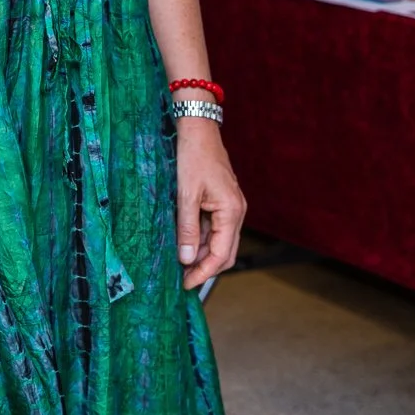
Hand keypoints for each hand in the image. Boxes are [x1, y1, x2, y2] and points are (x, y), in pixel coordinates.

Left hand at [175, 120, 244, 290]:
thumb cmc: (193, 157)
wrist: (198, 129)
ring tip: (178, 263)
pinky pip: (213, 228)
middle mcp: (236, 212)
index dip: (203, 273)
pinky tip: (183, 242)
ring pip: (217, 241)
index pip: (221, 255)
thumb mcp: (186, 195)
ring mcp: (230, 207)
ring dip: (200, 254)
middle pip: (224, 252)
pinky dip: (199, 238)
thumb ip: (187, 229)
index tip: (185, 285)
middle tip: (181, 279)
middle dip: (204, 268)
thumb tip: (186, 259)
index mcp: (232, 212)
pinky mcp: (222, 201)